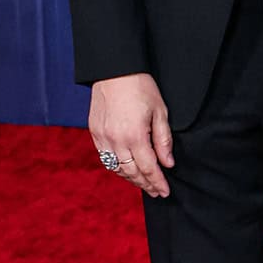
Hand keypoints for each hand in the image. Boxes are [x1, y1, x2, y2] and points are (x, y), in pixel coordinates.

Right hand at [89, 73, 173, 196]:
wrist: (114, 70)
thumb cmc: (141, 88)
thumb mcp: (160, 112)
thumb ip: (163, 140)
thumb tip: (168, 163)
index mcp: (135, 135)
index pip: (149, 168)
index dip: (157, 182)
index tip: (165, 192)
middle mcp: (116, 140)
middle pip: (132, 172)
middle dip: (145, 184)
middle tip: (156, 192)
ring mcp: (103, 138)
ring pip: (117, 168)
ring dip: (131, 179)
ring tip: (143, 183)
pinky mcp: (95, 133)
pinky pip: (105, 158)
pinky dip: (116, 167)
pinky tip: (126, 170)